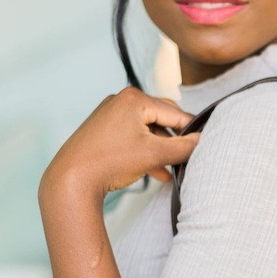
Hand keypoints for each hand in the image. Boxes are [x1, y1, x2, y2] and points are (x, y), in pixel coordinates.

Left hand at [39, 87, 198, 202]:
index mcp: (135, 98)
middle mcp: (121, 100)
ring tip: (172, 171)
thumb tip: (203, 141)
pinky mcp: (103, 130)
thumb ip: (183, 147)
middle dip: (175, 140)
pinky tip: (156, 173)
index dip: (192, 131)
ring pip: (148, 130)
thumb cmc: (110, 162)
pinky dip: (145, 152)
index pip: (175, 113)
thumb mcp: (154, 155)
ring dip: (161, 150)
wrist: (71, 179)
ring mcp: (110, 114)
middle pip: (162, 119)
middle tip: (188, 158)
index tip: (206, 146)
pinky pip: (133, 136)